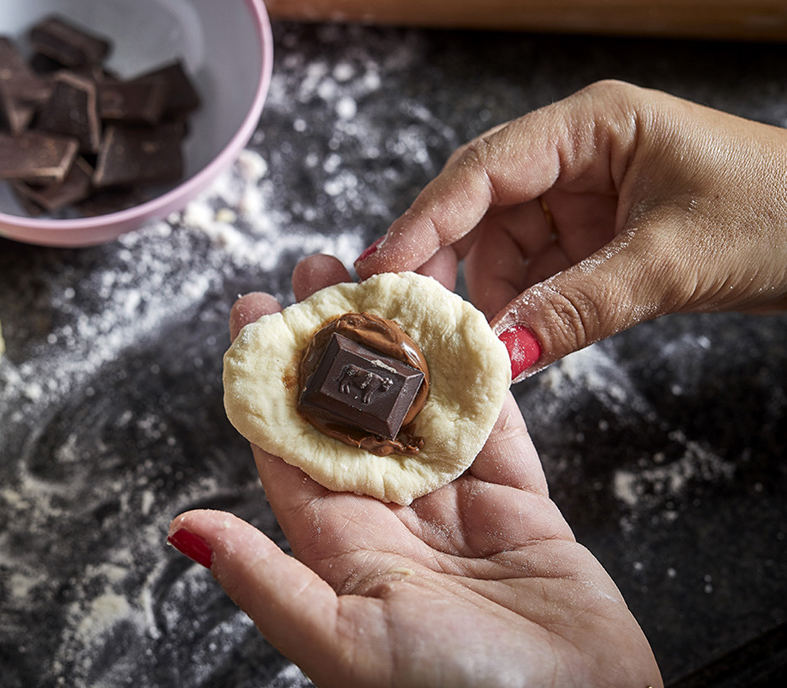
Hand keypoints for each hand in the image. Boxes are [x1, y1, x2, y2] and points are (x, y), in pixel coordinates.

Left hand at [168, 255, 662, 687]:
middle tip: (318, 271)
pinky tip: (463, 333)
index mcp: (340, 553)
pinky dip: (484, 387)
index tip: (254, 312)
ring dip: (406, 349)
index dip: (271, 379)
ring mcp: (459, 518)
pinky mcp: (523, 516)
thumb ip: (266, 579)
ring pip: (425, 413)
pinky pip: (499, 437)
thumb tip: (184, 531)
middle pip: (356, 417)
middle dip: (336, 343)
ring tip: (386, 279)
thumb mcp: (342, 641)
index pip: (292, 448)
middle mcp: (393, 529)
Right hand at [355, 79, 786, 379]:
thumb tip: (500, 356)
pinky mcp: (597, 240)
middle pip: (480, 211)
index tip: (380, 272)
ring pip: (504, 250)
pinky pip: (537, 275)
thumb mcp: (672, 261)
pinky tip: (507, 346)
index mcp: (590, 126)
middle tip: (410, 325)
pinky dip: (519, 311)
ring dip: (485, 301)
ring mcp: (584, 199)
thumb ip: (579, 307)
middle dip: (447, 268)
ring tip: (465, 351)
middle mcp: (575, 156)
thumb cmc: (781, 215)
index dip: (424, 222)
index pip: (482, 171)